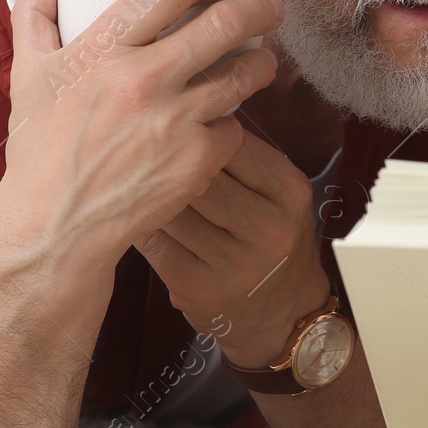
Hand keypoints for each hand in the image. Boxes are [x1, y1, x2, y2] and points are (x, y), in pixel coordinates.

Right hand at [0, 0, 282, 270]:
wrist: (56, 225)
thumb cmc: (41, 148)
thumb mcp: (29, 74)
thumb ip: (35, 14)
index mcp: (104, 51)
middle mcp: (143, 79)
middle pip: (224, 24)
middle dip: (259, 6)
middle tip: (270, 5)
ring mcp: (175, 120)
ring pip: (244, 73)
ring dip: (261, 60)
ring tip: (262, 57)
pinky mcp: (197, 159)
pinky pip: (235, 126)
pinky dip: (233, 120)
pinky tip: (227, 118)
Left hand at [135, 132, 331, 369]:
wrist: (285, 318)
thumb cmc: (276, 241)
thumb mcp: (282, 197)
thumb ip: (248, 159)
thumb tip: (192, 109)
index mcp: (290, 192)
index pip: (234, 143)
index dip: (199, 131)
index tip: (179, 124)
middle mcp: (268, 227)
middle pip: (200, 174)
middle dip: (170, 160)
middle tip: (147, 149)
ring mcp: (234, 262)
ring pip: (173, 208)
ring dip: (150, 191)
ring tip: (137, 179)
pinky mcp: (200, 288)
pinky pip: (157, 243)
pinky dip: (142, 225)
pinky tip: (137, 215)